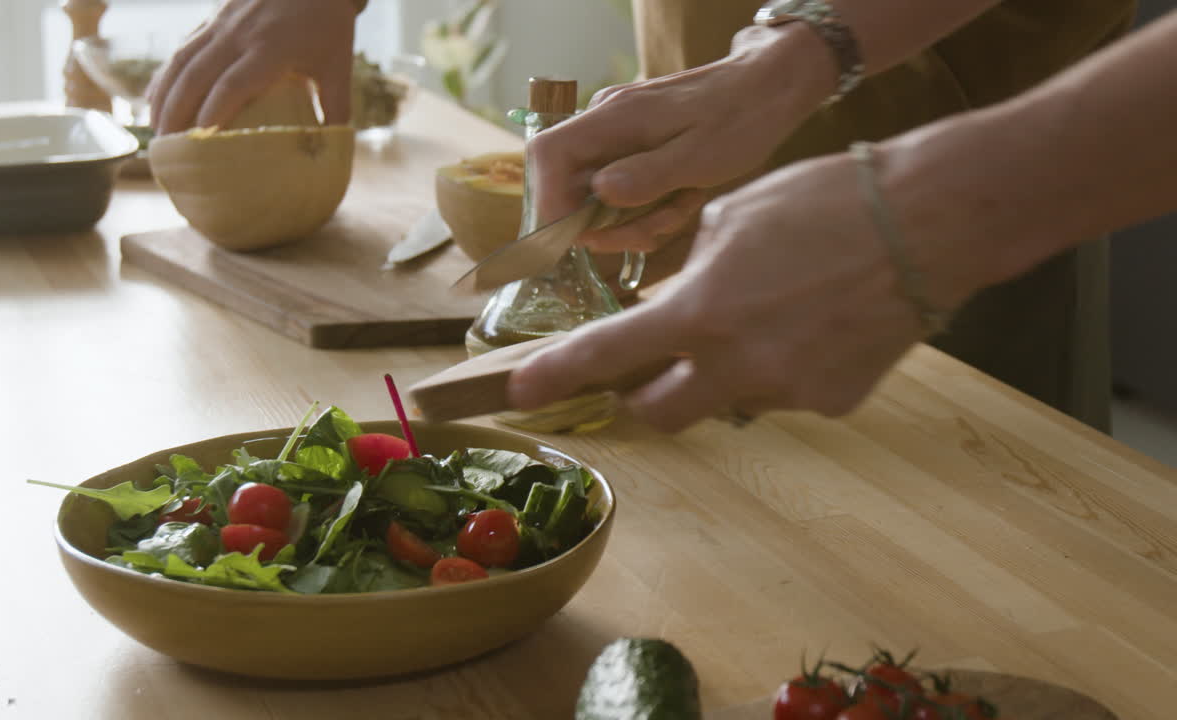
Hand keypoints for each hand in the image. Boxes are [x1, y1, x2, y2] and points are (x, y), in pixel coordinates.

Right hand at [150, 0, 357, 133]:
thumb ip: (336, 108)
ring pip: (182, 59)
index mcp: (271, 49)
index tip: (198, 141)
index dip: (213, 112)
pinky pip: (183, 47)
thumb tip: (333, 151)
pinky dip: (166, 72)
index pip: (233, 84)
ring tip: (154, 128)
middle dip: (177, 112)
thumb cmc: (328, 23)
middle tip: (166, 148)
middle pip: (197, 75)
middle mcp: (239, 34)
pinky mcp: (213, 16)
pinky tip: (154, 95)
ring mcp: (222, 22)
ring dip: (164, 94)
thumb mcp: (338, 66)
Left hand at [508, 149, 983, 432]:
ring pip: (731, 399)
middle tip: (652, 368)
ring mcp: (788, 391)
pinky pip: (788, 394)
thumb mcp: (731, 218)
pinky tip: (818, 326)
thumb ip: (689, 269)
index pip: (607, 354)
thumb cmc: (824, 202)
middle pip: (661, 414)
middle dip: (645, 397)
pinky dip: (787, 368)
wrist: (928, 222)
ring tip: (776, 312)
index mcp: (701, 311)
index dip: (557, 377)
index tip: (521, 394)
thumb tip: (674, 302)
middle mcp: (738, 365)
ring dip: (728, 372)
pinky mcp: (834, 402)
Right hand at [526, 24, 834, 255]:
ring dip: (634, 218)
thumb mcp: (701, 157)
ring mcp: (615, 133)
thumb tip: (600, 193)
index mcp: (613, 118)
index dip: (549, 202)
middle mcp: (604, 122)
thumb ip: (648, 176)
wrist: (768, 87)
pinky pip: (619, 187)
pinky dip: (645, 206)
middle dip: (608, 223)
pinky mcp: (630, 145)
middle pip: (570, 186)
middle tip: (655, 232)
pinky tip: (681, 197)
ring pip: (597, 195)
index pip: (548, 155)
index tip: (578, 238)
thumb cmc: (741, 118)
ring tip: (682, 206)